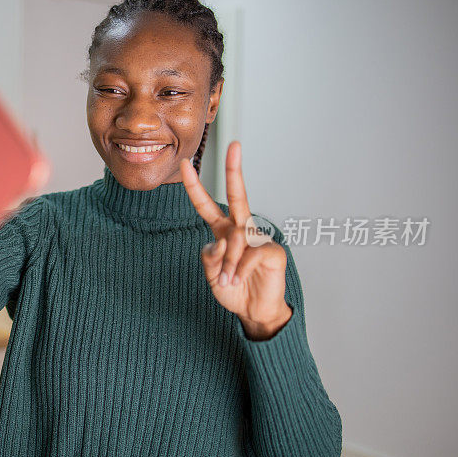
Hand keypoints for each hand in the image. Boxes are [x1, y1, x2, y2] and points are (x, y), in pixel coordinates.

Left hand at [180, 141, 291, 340]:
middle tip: (234, 145)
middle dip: (235, 170)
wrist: (254, 312)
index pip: (205, 205)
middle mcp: (241, 229)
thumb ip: (211, 257)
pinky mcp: (272, 251)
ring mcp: (259, 238)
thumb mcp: (211, 274)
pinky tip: (237, 280)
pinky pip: (248, 256)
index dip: (195, 186)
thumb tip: (221, 240)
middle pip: (238, 195)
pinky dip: (238, 270)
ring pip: (235, 240)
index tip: (185, 164)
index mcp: (223, 231)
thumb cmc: (232, 290)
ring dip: (226, 265)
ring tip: (227, 281)